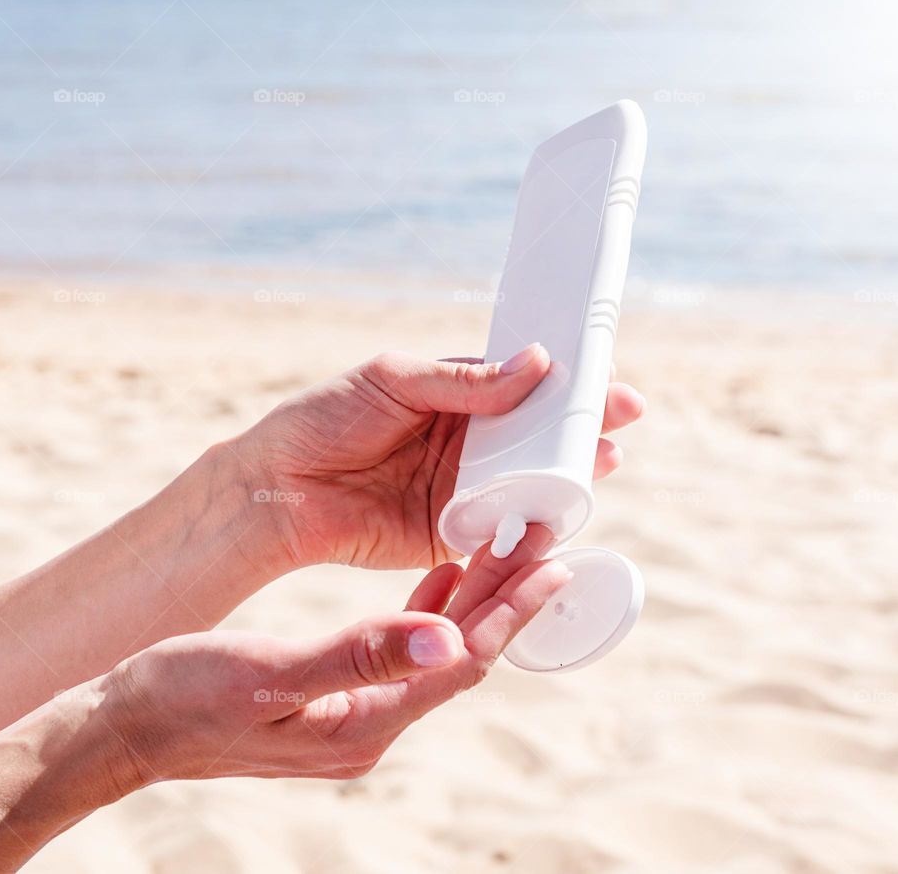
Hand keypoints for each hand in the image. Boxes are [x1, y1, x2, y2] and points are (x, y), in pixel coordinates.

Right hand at [110, 526, 562, 783]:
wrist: (127, 726)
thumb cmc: (186, 697)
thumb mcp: (271, 674)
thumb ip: (360, 655)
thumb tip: (449, 642)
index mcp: (365, 724)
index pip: (463, 663)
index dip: (510, 613)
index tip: (552, 566)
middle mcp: (373, 724)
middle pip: (462, 652)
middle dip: (506, 597)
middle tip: (546, 541)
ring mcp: (358, 711)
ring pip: (440, 645)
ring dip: (476, 596)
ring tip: (509, 545)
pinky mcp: (341, 692)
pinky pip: (407, 645)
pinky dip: (432, 605)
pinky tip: (444, 569)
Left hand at [234, 344, 643, 569]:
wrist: (278, 490)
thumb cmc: (325, 420)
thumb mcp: (395, 381)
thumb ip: (466, 381)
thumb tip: (538, 363)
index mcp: (454, 396)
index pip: (522, 385)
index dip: (563, 381)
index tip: (602, 376)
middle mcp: (465, 443)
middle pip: (534, 433)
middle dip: (578, 425)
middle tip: (620, 416)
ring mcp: (462, 489)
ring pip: (526, 480)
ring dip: (565, 472)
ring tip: (604, 458)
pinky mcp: (451, 534)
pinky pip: (500, 527)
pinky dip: (532, 522)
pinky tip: (563, 509)